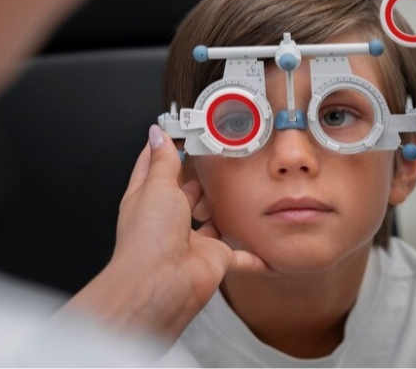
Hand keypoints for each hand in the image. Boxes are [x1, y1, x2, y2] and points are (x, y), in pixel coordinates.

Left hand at [65, 125, 268, 341]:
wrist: (161, 284)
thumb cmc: (149, 237)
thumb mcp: (157, 187)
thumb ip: (162, 161)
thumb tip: (156, 134)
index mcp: (148, 199)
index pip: (154, 168)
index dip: (165, 150)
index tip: (179, 131)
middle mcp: (169, 221)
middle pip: (186, 193)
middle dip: (199, 178)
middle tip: (219, 156)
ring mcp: (192, 241)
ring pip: (212, 221)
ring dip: (224, 210)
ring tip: (242, 188)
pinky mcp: (215, 259)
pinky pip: (240, 256)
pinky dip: (254, 255)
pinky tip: (266, 247)